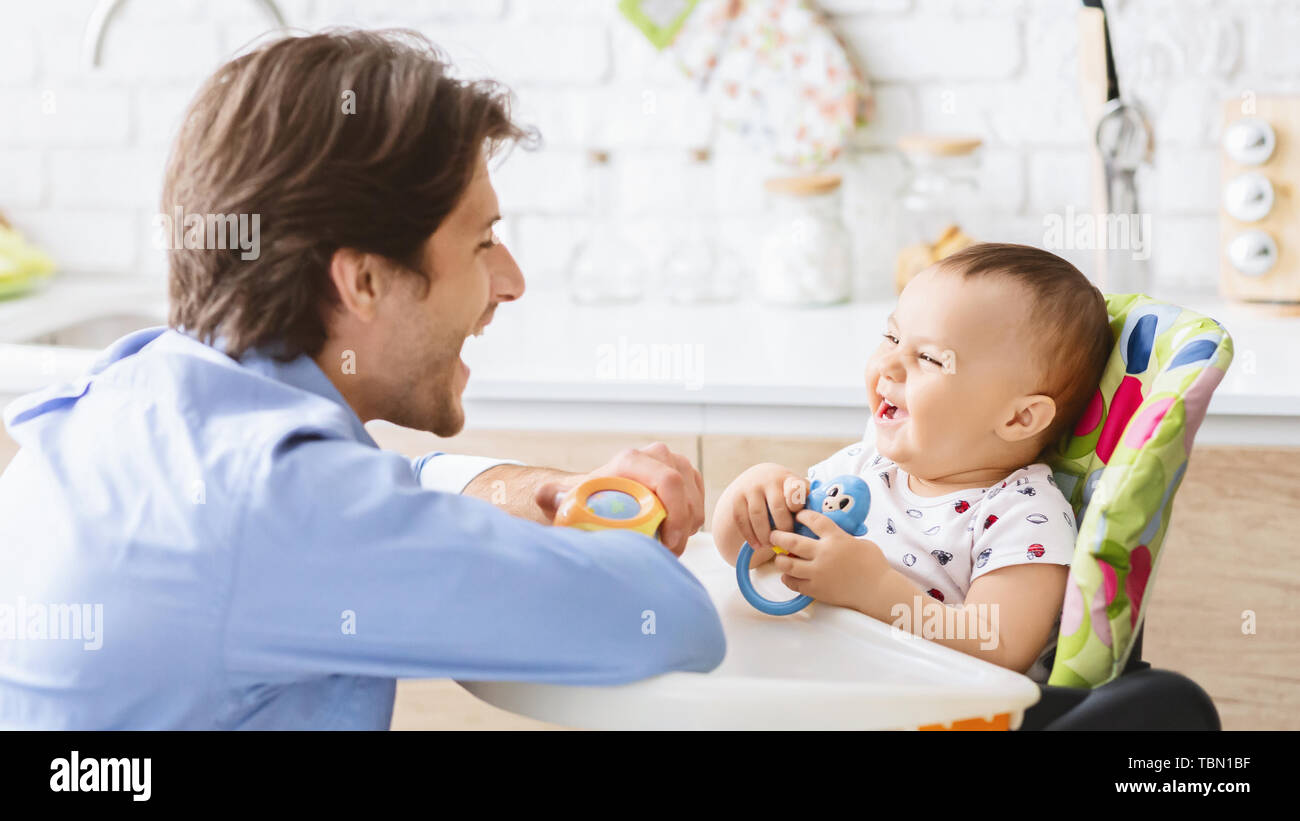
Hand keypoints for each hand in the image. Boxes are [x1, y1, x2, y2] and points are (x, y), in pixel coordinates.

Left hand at [535, 442, 704, 556]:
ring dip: (687, 528)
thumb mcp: (565, 498)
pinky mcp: (686, 476)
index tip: (668, 544)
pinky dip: (691, 521)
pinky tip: (674, 535)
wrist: (596, 491)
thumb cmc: (583, 499)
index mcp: (632, 460)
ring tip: (667, 547)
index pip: (669, 483)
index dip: (676, 515)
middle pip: (686, 494)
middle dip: (683, 529)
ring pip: (696, 500)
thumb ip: (552, 495)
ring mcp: (674, 463)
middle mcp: (657, 455)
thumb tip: (547, 496)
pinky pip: (699, 501)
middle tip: (668, 553)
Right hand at [725, 463, 808, 554]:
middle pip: (777, 507)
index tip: (797, 515)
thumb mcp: (796, 491)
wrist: (756, 478)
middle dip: (783, 528)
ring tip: (770, 546)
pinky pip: (742, 519)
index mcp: (788, 479)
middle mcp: (769, 480)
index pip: (795, 488)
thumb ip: (807, 503)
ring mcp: (751, 488)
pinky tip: (756, 545)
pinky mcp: (737, 497)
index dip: (797, 503)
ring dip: (764, 534)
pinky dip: (749, 535)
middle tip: (787, 542)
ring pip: (757, 515)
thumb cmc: (784, 492)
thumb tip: (818, 525)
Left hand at [768, 508, 888, 609]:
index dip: (802, 515)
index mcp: (836, 538)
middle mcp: (823, 554)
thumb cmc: (874, 566)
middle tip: (773, 535)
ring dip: (780, 560)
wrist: (877, 591)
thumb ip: (842, 537)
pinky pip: (794, 584)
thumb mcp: (861, 542)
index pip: (813, 520)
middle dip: (779, 536)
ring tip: (779, 558)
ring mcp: (818, 573)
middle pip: (792, 542)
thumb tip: (832, 534)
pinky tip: (789, 576)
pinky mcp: (816, 589)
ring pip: (788, 565)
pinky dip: (788, 579)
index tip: (797, 515)